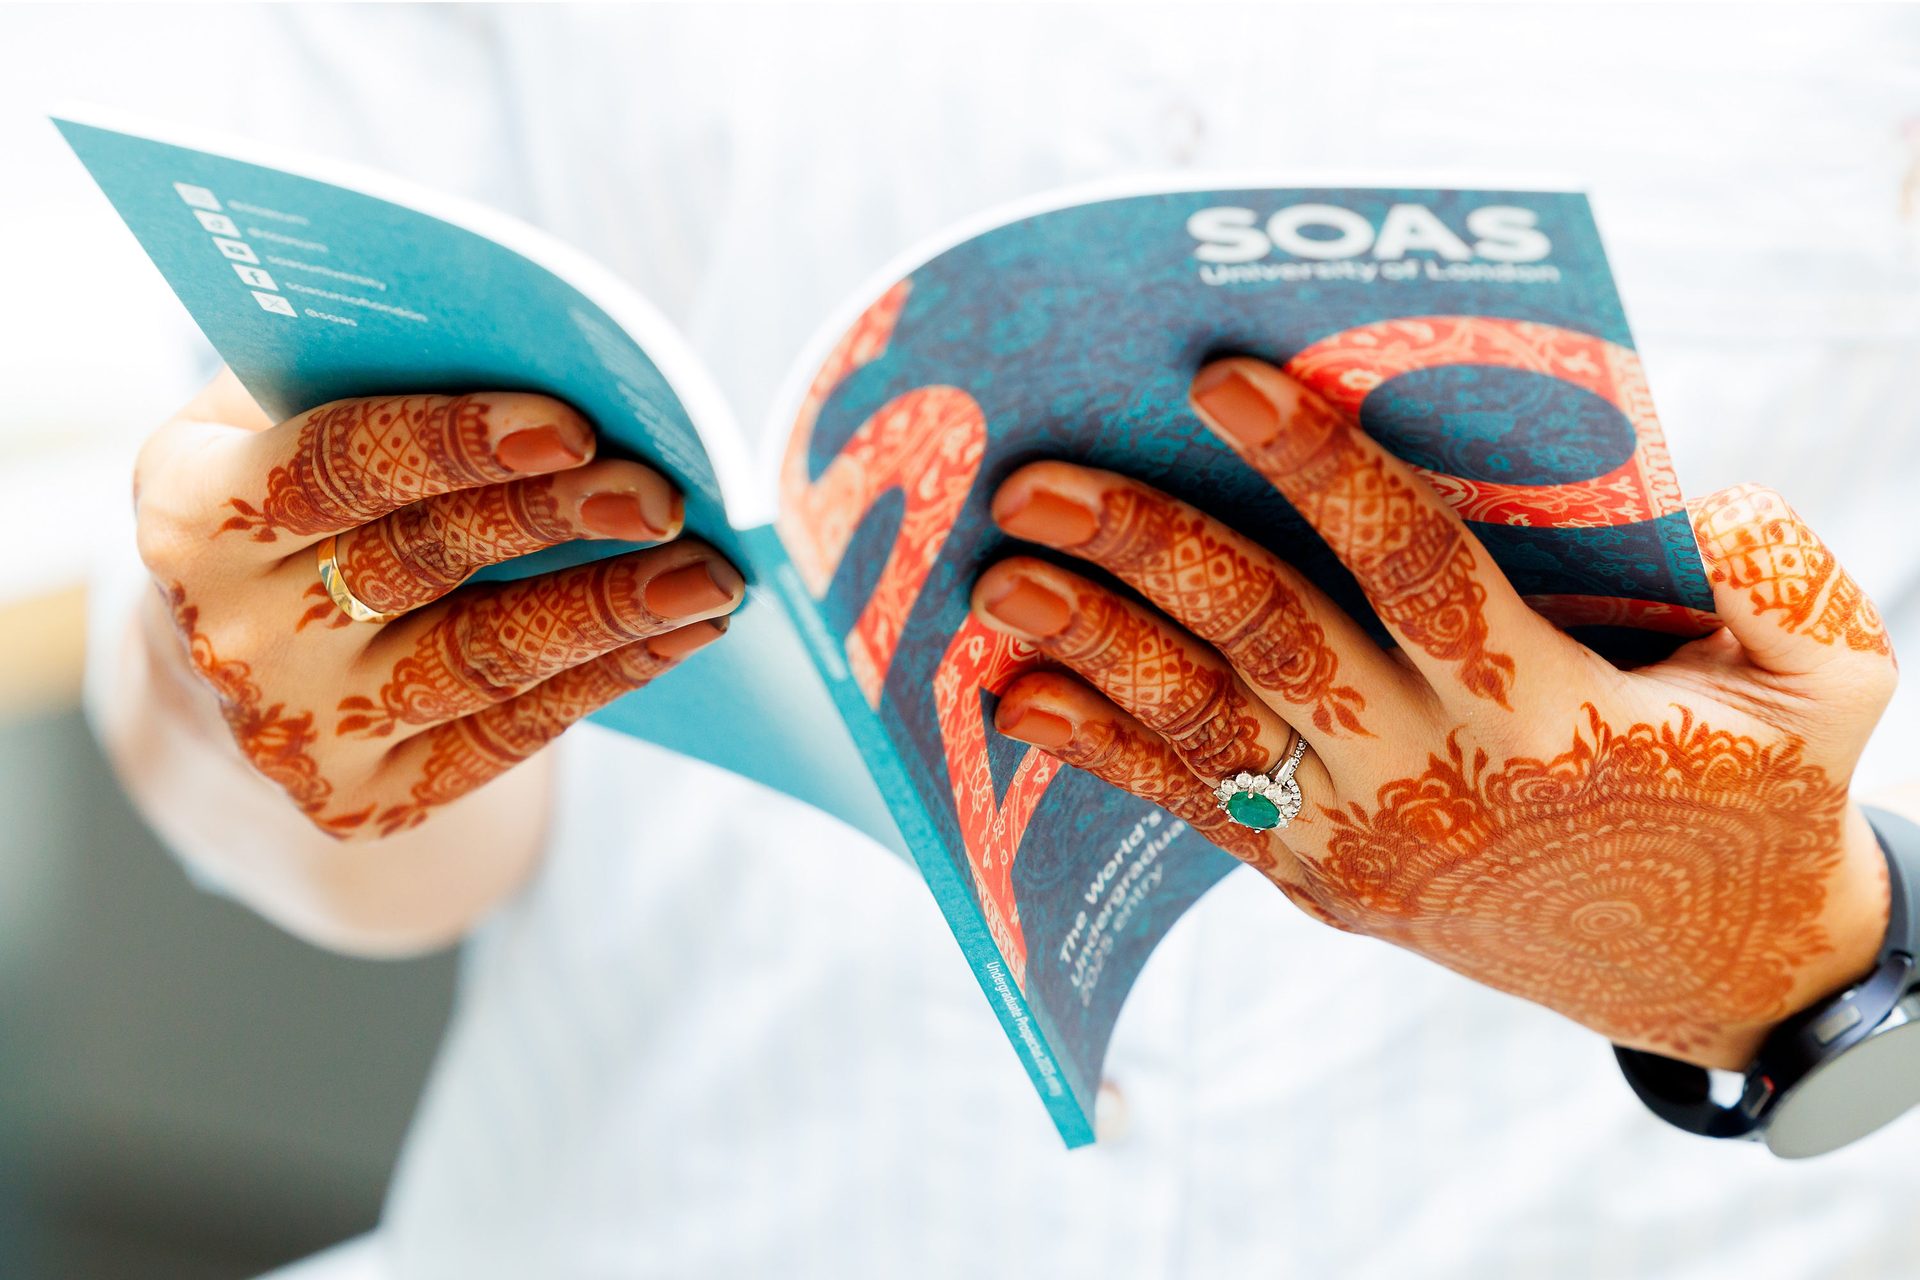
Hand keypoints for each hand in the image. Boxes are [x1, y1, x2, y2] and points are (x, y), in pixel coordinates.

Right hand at [135, 371, 741, 840]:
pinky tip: (682, 632)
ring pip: (482, 659)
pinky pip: (510, 733)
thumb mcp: (294, 418)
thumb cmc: (309, 496)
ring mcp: (294, 728)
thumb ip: (378, 378)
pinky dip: (608, 677)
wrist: (251, 655)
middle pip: (420, 564)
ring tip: (710, 577)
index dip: (456, 443)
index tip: (572, 426)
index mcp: (195, 505)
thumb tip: (559, 351)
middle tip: (666, 498)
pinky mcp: (364, 797)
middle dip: (555, 523)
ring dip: (611, 613)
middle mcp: (229, 629)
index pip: (337, 463)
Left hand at [973, 357, 1896, 1069]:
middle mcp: (1435, 782)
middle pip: (1273, 644)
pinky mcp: (1320, 881)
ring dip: (1099, 649)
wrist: (1705, 967)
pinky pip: (1201, 810)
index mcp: (1552, 715)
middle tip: (1039, 478)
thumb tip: (1682, 505)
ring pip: (1211, 730)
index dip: (1321, 472)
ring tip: (1001, 578)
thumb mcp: (1821, 683)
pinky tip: (1025, 697)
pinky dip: (1106, 756)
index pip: (1418, 570)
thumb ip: (1773, 580)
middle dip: (1152, 552)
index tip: (1226, 382)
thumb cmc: (1760, 791)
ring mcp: (1363, 843)